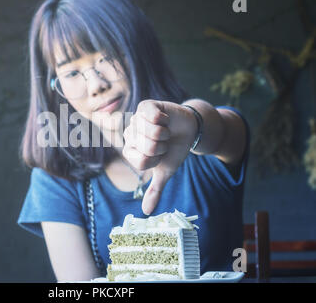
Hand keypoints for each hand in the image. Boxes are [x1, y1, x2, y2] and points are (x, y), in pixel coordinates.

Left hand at [122, 100, 196, 214]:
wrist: (189, 130)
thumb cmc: (174, 150)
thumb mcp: (165, 171)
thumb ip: (155, 190)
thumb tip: (147, 212)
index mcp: (130, 151)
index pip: (140, 162)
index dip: (156, 160)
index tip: (160, 155)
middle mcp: (130, 134)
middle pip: (147, 148)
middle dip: (162, 147)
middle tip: (164, 142)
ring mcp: (136, 119)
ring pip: (152, 133)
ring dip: (165, 133)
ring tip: (165, 131)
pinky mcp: (146, 106)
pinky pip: (153, 116)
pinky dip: (164, 119)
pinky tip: (165, 118)